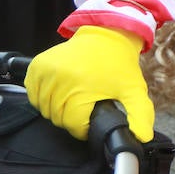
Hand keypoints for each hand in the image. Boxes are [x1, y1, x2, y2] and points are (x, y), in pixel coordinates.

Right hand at [25, 26, 154, 141]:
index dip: (85, 125)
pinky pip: (33, 94)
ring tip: (75, 94)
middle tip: (86, 102)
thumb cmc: (120, 65)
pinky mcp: (37, 66)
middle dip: (72, 116)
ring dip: (57, 107)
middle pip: (58, 118)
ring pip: (44, 108)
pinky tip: (60, 89)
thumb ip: (140, 116)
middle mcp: (60, 80)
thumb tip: (141, 138)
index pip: (73, 125)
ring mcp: (46, 72)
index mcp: (81, 89)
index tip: (94, 113)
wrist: (108, 35)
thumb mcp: (134, 91)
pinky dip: (44, 96)